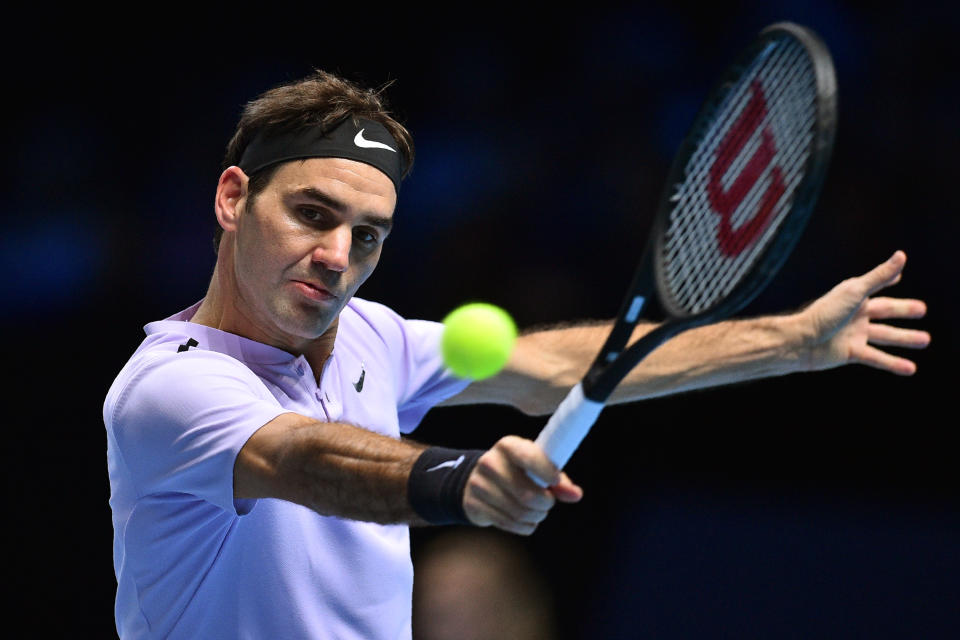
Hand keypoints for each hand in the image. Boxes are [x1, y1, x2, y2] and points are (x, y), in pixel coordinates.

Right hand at [462, 436, 582, 535]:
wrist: (475, 480)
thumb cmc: (515, 471)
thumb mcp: (535, 467)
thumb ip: (558, 480)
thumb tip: (576, 495)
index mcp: (507, 446)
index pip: (528, 457)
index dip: (546, 471)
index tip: (556, 482)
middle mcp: (490, 462)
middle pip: (527, 494)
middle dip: (545, 503)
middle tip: (548, 502)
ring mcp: (479, 484)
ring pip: (520, 512)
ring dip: (536, 516)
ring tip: (538, 512)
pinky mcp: (473, 505)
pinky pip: (510, 524)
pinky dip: (525, 526)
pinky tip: (526, 520)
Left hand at [801, 251, 929, 373]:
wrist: (801, 341)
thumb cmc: (824, 313)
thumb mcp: (856, 292)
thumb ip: (879, 277)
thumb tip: (901, 256)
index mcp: (855, 297)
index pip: (876, 286)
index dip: (887, 280)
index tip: (898, 276)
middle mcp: (855, 314)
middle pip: (885, 311)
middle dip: (904, 310)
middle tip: (922, 310)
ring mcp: (854, 334)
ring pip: (886, 336)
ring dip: (905, 338)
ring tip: (925, 340)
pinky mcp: (851, 352)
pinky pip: (877, 358)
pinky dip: (894, 363)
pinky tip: (910, 368)